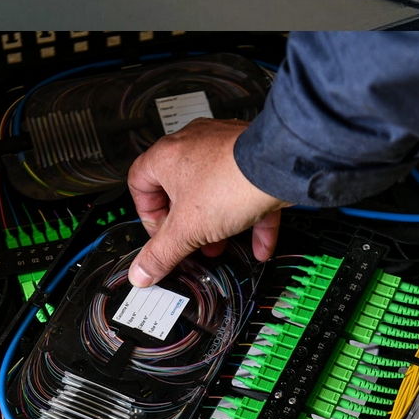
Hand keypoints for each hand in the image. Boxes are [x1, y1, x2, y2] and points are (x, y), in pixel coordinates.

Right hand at [127, 118, 290, 286]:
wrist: (279, 165)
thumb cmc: (231, 181)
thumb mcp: (187, 229)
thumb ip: (162, 253)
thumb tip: (142, 271)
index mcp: (166, 156)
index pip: (139, 183)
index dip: (147, 214)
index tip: (161, 235)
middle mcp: (193, 146)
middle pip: (178, 189)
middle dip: (186, 224)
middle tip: (190, 242)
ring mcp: (224, 149)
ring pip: (213, 191)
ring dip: (216, 223)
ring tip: (221, 245)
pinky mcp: (252, 159)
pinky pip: (246, 191)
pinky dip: (250, 219)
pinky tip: (260, 245)